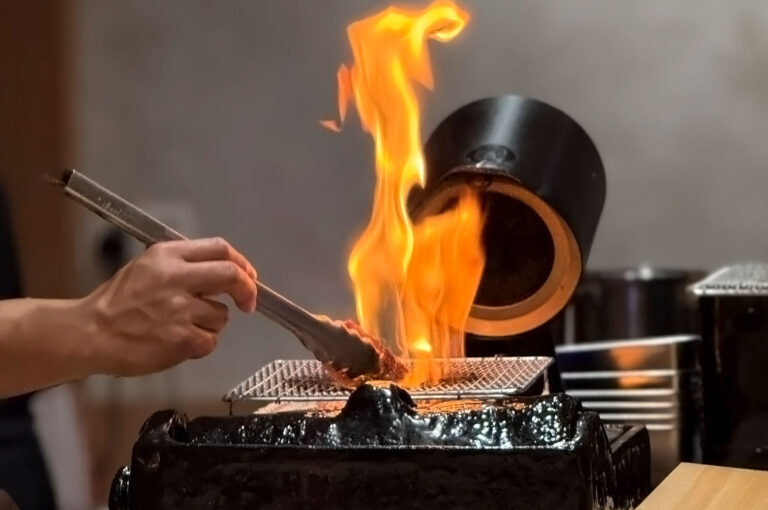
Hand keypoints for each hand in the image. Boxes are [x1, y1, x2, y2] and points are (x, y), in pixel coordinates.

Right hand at [80, 237, 256, 376]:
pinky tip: (178, 343)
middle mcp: (175, 278)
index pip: (219, 248)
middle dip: (247, 290)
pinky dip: (200, 345)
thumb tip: (222, 271)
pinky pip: (209, 341)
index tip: (248, 275)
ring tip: (182, 327)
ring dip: (210, 324)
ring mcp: (179, 309)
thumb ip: (183, 265)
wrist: (90, 334)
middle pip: (231, 276)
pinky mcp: (181, 338)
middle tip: (249, 302)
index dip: (241, 262)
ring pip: (221, 315)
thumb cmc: (117, 303)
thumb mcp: (146, 267)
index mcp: (167, 256)